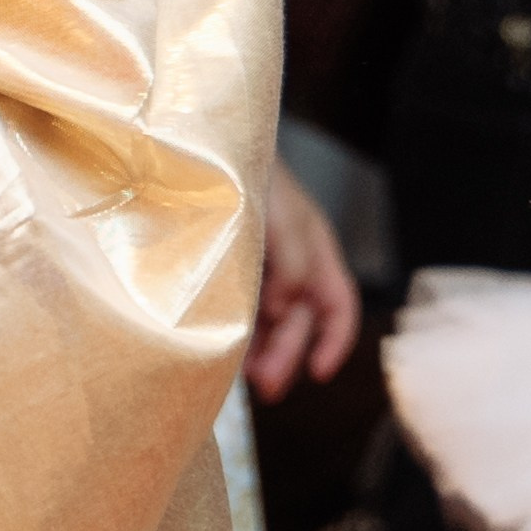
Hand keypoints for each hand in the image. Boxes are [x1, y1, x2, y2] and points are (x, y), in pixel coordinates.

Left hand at [245, 159, 360, 402]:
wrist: (192, 144)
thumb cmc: (242, 169)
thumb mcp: (279, 211)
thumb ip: (291, 260)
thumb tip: (285, 309)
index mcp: (314, 246)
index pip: (338, 303)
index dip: (335, 340)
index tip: (320, 373)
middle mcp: (290, 261)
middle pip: (299, 320)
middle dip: (288, 355)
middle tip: (266, 386)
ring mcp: (257, 267)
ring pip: (268, 322)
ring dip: (262, 353)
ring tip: (244, 380)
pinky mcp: (224, 269)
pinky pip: (238, 311)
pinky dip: (236, 334)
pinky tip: (222, 352)